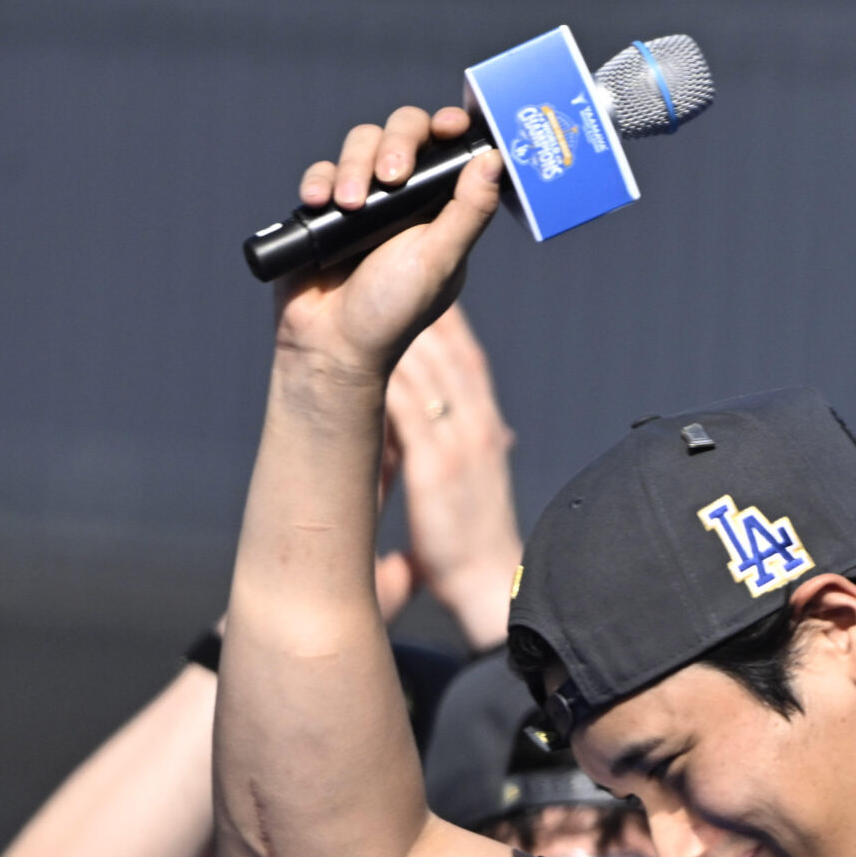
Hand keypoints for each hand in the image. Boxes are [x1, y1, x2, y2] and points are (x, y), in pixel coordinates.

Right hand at [275, 106, 503, 384]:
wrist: (330, 343)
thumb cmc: (392, 311)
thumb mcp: (440, 260)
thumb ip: (469, 211)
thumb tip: (495, 159)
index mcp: (441, 210)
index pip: (447, 150)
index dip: (449, 128)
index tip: (450, 124)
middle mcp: (404, 198)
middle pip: (403, 131)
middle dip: (395, 144)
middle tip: (389, 177)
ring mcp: (363, 199)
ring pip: (360, 143)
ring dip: (352, 166)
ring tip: (347, 204)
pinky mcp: (324, 207)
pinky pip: (321, 171)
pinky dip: (318, 180)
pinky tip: (318, 204)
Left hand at [383, 303, 522, 647]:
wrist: (490, 589)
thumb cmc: (474, 546)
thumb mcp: (469, 490)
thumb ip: (453, 458)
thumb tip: (436, 437)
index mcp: (483, 432)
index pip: (467, 363)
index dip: (447, 322)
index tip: (424, 285)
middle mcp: (475, 429)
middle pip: (449, 353)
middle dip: (420, 308)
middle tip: (390, 267)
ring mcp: (458, 447)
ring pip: (428, 372)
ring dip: (398, 331)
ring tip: (369, 294)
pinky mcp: (437, 469)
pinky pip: (409, 412)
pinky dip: (389, 378)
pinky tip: (365, 352)